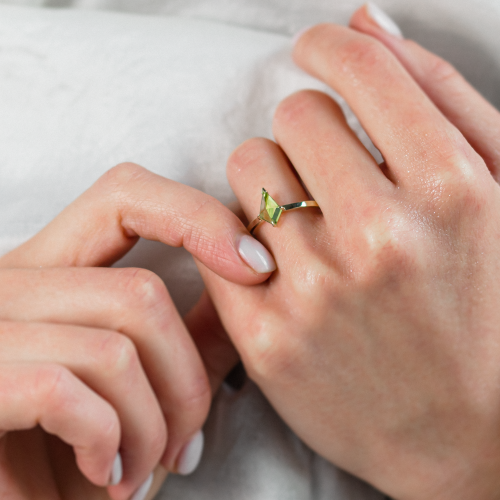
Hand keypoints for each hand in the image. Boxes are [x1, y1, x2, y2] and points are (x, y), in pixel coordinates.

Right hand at [0, 163, 273, 499]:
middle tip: (186, 442)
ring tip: (144, 471)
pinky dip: (107, 442)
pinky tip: (104, 476)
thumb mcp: (142, 392)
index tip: (257, 265)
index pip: (126, 196)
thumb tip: (248, 287)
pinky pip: (65, 390)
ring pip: (115, 348)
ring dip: (151, 427)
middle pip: (140, 293)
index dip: (198, 216)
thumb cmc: (74, 458)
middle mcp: (9, 284)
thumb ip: (190, 338)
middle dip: (186, 380)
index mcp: (51, 272)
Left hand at [198, 7, 499, 499]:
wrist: (466, 436)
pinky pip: (218, 239)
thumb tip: (367, 23)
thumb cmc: (489, 314)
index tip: (315, 49)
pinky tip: (277, 259)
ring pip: (248, 169)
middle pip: (292, 118)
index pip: (358, 70)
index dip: (328, 47)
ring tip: (306, 221)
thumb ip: (439, 99)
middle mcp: (379, 237)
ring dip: (271, 181)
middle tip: (327, 170)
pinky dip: (241, 235)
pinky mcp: (267, 339)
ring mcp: (317, 293)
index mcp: (451, 191)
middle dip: (308, 133)